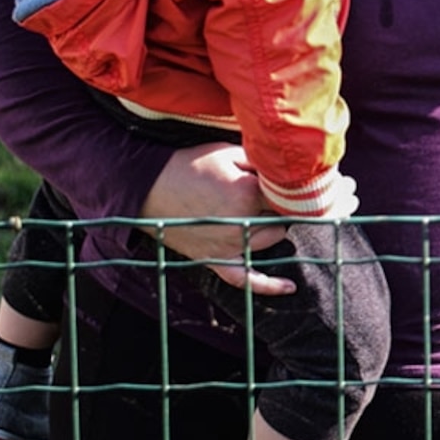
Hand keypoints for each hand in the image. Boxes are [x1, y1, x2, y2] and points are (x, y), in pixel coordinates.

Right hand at [142, 145, 297, 293]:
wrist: (148, 187)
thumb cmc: (190, 166)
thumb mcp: (228, 153)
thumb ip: (261, 163)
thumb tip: (288, 171)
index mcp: (247, 194)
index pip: (288, 196)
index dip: (289, 188)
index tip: (291, 184)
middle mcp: (241, 224)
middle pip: (281, 218)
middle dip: (279, 206)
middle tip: (265, 194)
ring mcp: (228, 246)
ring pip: (271, 242)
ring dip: (272, 229)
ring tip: (261, 213)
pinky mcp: (214, 260)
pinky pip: (245, 280)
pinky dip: (268, 285)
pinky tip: (290, 286)